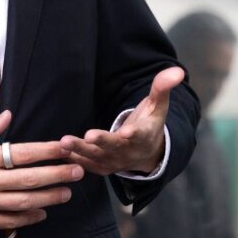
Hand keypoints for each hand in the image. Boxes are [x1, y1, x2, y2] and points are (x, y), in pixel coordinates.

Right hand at [0, 110, 83, 228]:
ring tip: (66, 192)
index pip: (22, 153)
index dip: (47, 150)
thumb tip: (8, 116)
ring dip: (49, 197)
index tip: (65, 147)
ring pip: (24, 202)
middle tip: (77, 171)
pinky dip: (28, 218)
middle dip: (57, 175)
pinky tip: (42, 212)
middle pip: (29, 179)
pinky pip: (9, 220)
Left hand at [60, 66, 184, 176]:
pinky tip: (60, 151)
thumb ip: (162, 87)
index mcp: (143, 136)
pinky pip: (88, 165)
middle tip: (88, 136)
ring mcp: (114, 161)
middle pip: (114, 147)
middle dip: (101, 142)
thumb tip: (177, 70)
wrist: (148, 153)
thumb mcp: (158, 105)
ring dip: (80, 151)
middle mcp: (128, 151)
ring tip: (64, 142)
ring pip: (96, 157)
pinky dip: (74, 160)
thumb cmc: (150, 123)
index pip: (139, 135)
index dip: (133, 134)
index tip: (126, 132)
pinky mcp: (102, 167)